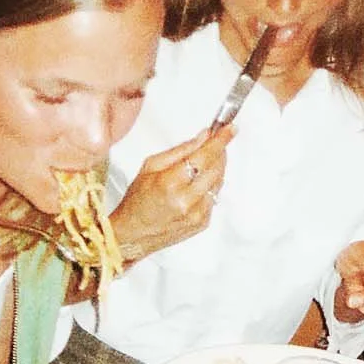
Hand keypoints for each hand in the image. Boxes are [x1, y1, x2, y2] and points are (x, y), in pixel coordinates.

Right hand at [109, 128, 230, 260]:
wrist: (133, 234)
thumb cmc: (137, 201)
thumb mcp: (150, 166)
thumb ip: (180, 150)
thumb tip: (204, 137)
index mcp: (170, 183)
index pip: (204, 155)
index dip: (220, 140)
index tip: (230, 129)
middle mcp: (187, 200)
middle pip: (217, 167)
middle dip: (219, 151)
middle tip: (216, 141)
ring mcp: (197, 214)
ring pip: (219, 182)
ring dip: (216, 168)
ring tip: (203, 162)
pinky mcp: (203, 223)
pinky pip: (215, 197)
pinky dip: (210, 186)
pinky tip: (197, 184)